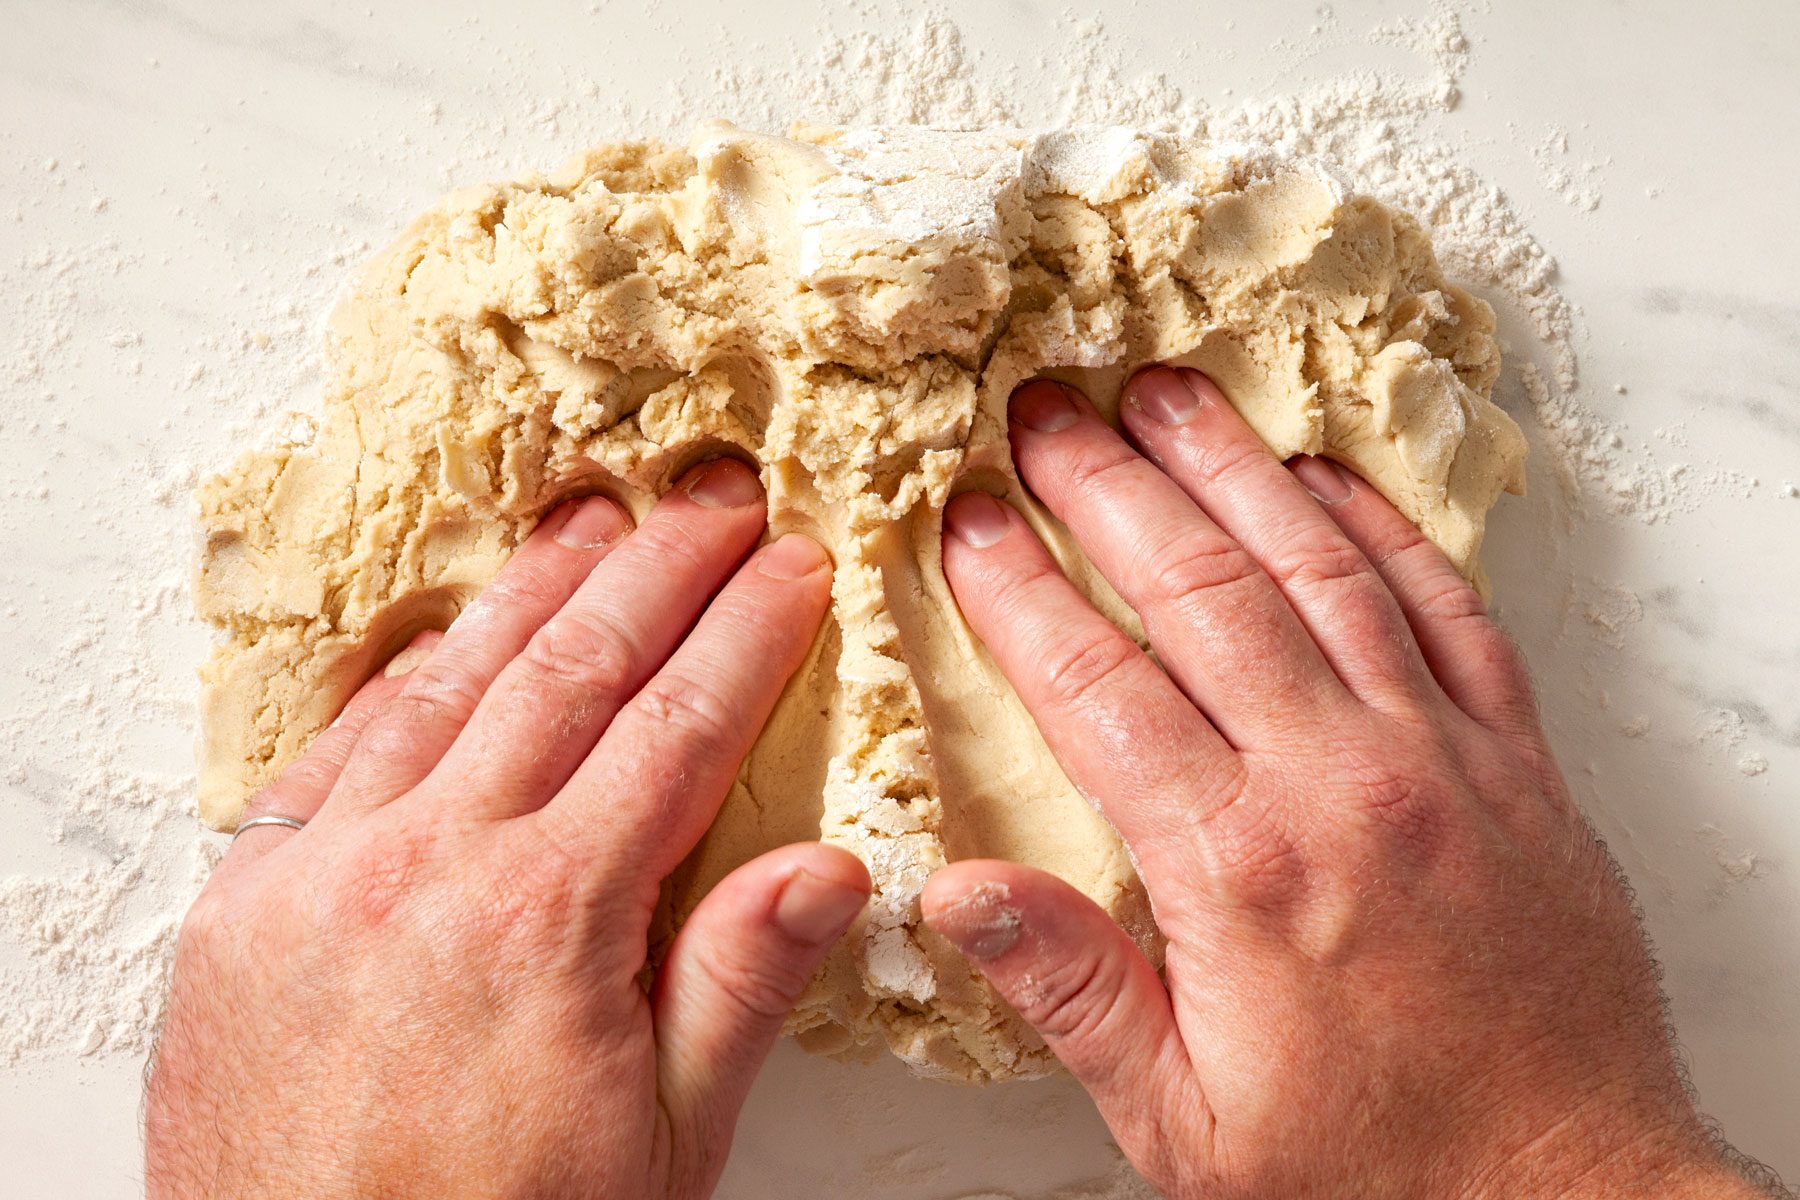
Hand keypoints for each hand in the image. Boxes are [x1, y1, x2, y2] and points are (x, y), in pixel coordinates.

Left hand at [145, 459, 870, 1198]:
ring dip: (533, 592)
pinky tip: (448, 638)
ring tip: (595, 523)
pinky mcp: (242, 903)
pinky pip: (332, 750)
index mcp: (546, 923)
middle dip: (658, 570)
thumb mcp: (663, 1148)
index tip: (791, 567)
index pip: (675, 729)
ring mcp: (318, 876)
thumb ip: (737, 987)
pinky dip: (402, 680)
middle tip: (716, 499)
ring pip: (449, 685)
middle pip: (570, 671)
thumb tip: (829, 867)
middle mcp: (424, 870)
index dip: (745, 634)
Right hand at [924, 370, 1764, 1198]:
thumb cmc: (1377, 1171)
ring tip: (1165, 395)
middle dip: (1108, 487)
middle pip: (1201, 590)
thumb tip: (957, 890)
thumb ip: (1072, 991)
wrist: (1572, 1198)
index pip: (1098, 686)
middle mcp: (1344, 784)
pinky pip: (1448, 607)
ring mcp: (1442, 758)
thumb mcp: (1186, 1123)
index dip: (1019, 590)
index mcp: (1241, 870)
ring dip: (1234, 469)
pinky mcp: (1517, 761)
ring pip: (1322, 568)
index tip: (969, 522)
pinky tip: (1326, 477)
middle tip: (1044, 413)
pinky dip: (1384, 528)